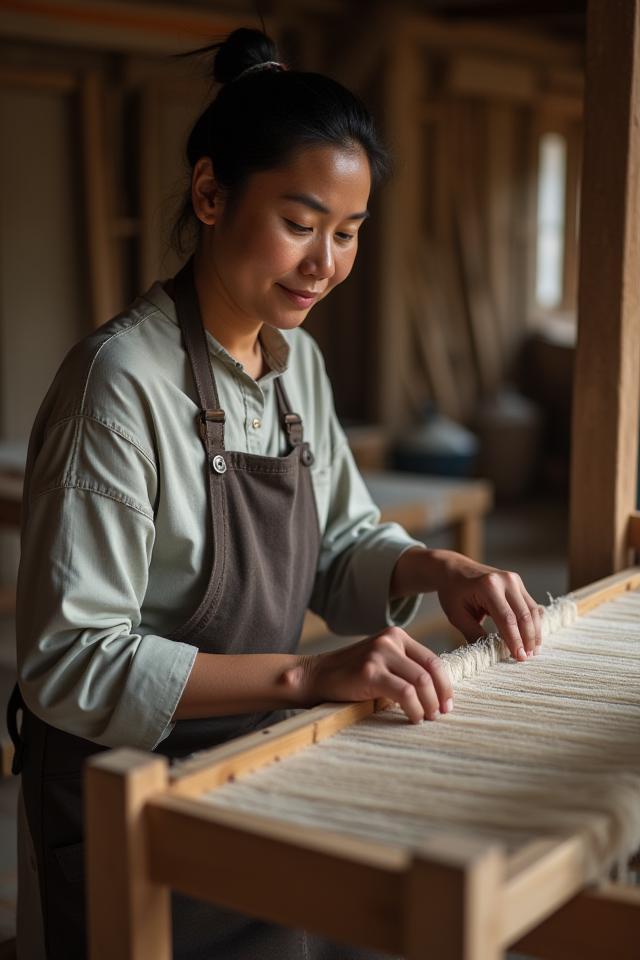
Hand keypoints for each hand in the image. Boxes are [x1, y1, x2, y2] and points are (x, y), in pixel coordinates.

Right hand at [293, 628, 453, 723]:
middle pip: (430, 669)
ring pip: (421, 681)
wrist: (316, 676)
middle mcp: (390, 640)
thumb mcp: (381, 662)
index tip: (448, 703)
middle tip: (441, 714)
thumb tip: (436, 692)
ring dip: (429, 704)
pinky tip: (413, 718)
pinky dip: (414, 708)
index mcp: (396, 636)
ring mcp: (379, 654)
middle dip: (440, 695)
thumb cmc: (351, 675)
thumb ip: (404, 668)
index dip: (445, 684)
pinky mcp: (370, 672)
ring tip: (428, 718)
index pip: (432, 659)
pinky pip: (404, 692)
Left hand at [434, 552, 542, 660]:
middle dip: (528, 638)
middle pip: (524, 615)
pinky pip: (530, 605)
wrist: (453, 569)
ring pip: (532, 610)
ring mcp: (514, 579)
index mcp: (488, 586)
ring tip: (533, 651)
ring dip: (534, 632)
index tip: (520, 657)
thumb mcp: (457, 616)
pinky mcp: (518, 582)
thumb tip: (492, 654)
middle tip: (528, 658)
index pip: (507, 619)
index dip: (515, 640)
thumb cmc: (453, 592)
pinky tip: (533, 637)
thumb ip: (474, 635)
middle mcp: (505, 580)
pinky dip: (533, 622)